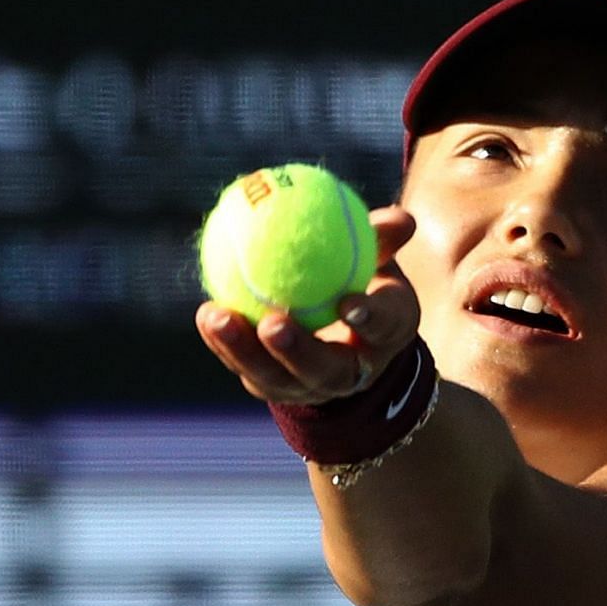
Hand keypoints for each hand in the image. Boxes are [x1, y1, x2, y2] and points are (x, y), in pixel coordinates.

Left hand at [195, 206, 420, 404]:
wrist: (345, 336)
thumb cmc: (363, 281)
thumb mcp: (380, 260)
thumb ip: (383, 239)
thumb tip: (400, 218)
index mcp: (386, 336)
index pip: (384, 330)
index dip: (369, 320)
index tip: (349, 302)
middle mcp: (349, 372)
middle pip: (325, 371)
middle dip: (298, 352)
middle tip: (272, 324)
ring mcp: (308, 386)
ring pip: (275, 378)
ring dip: (244, 351)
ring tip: (217, 317)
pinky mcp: (273, 387)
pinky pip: (246, 369)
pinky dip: (224, 344)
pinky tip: (207, 315)